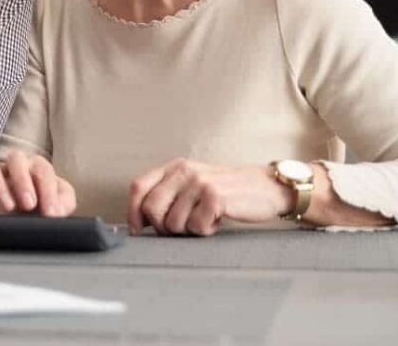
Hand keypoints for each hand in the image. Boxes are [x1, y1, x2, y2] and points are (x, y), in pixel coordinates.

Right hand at [0, 151, 76, 216]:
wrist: (25, 218)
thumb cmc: (43, 207)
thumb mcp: (60, 205)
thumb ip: (64, 202)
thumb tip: (56, 210)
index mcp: (36, 167)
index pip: (42, 170)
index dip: (48, 191)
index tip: (50, 213)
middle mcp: (14, 166)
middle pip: (15, 158)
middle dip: (22, 181)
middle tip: (29, 205)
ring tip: (8, 207)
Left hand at [127, 159, 290, 235]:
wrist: (264, 187)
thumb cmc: (226, 191)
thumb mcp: (192, 184)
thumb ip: (168, 195)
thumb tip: (140, 222)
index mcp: (174, 167)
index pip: (138, 187)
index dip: (132, 212)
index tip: (137, 230)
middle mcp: (184, 171)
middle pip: (151, 208)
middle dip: (163, 227)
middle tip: (183, 228)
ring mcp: (199, 183)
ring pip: (173, 223)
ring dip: (189, 230)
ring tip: (204, 219)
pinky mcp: (215, 196)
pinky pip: (196, 227)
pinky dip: (205, 231)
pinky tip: (216, 220)